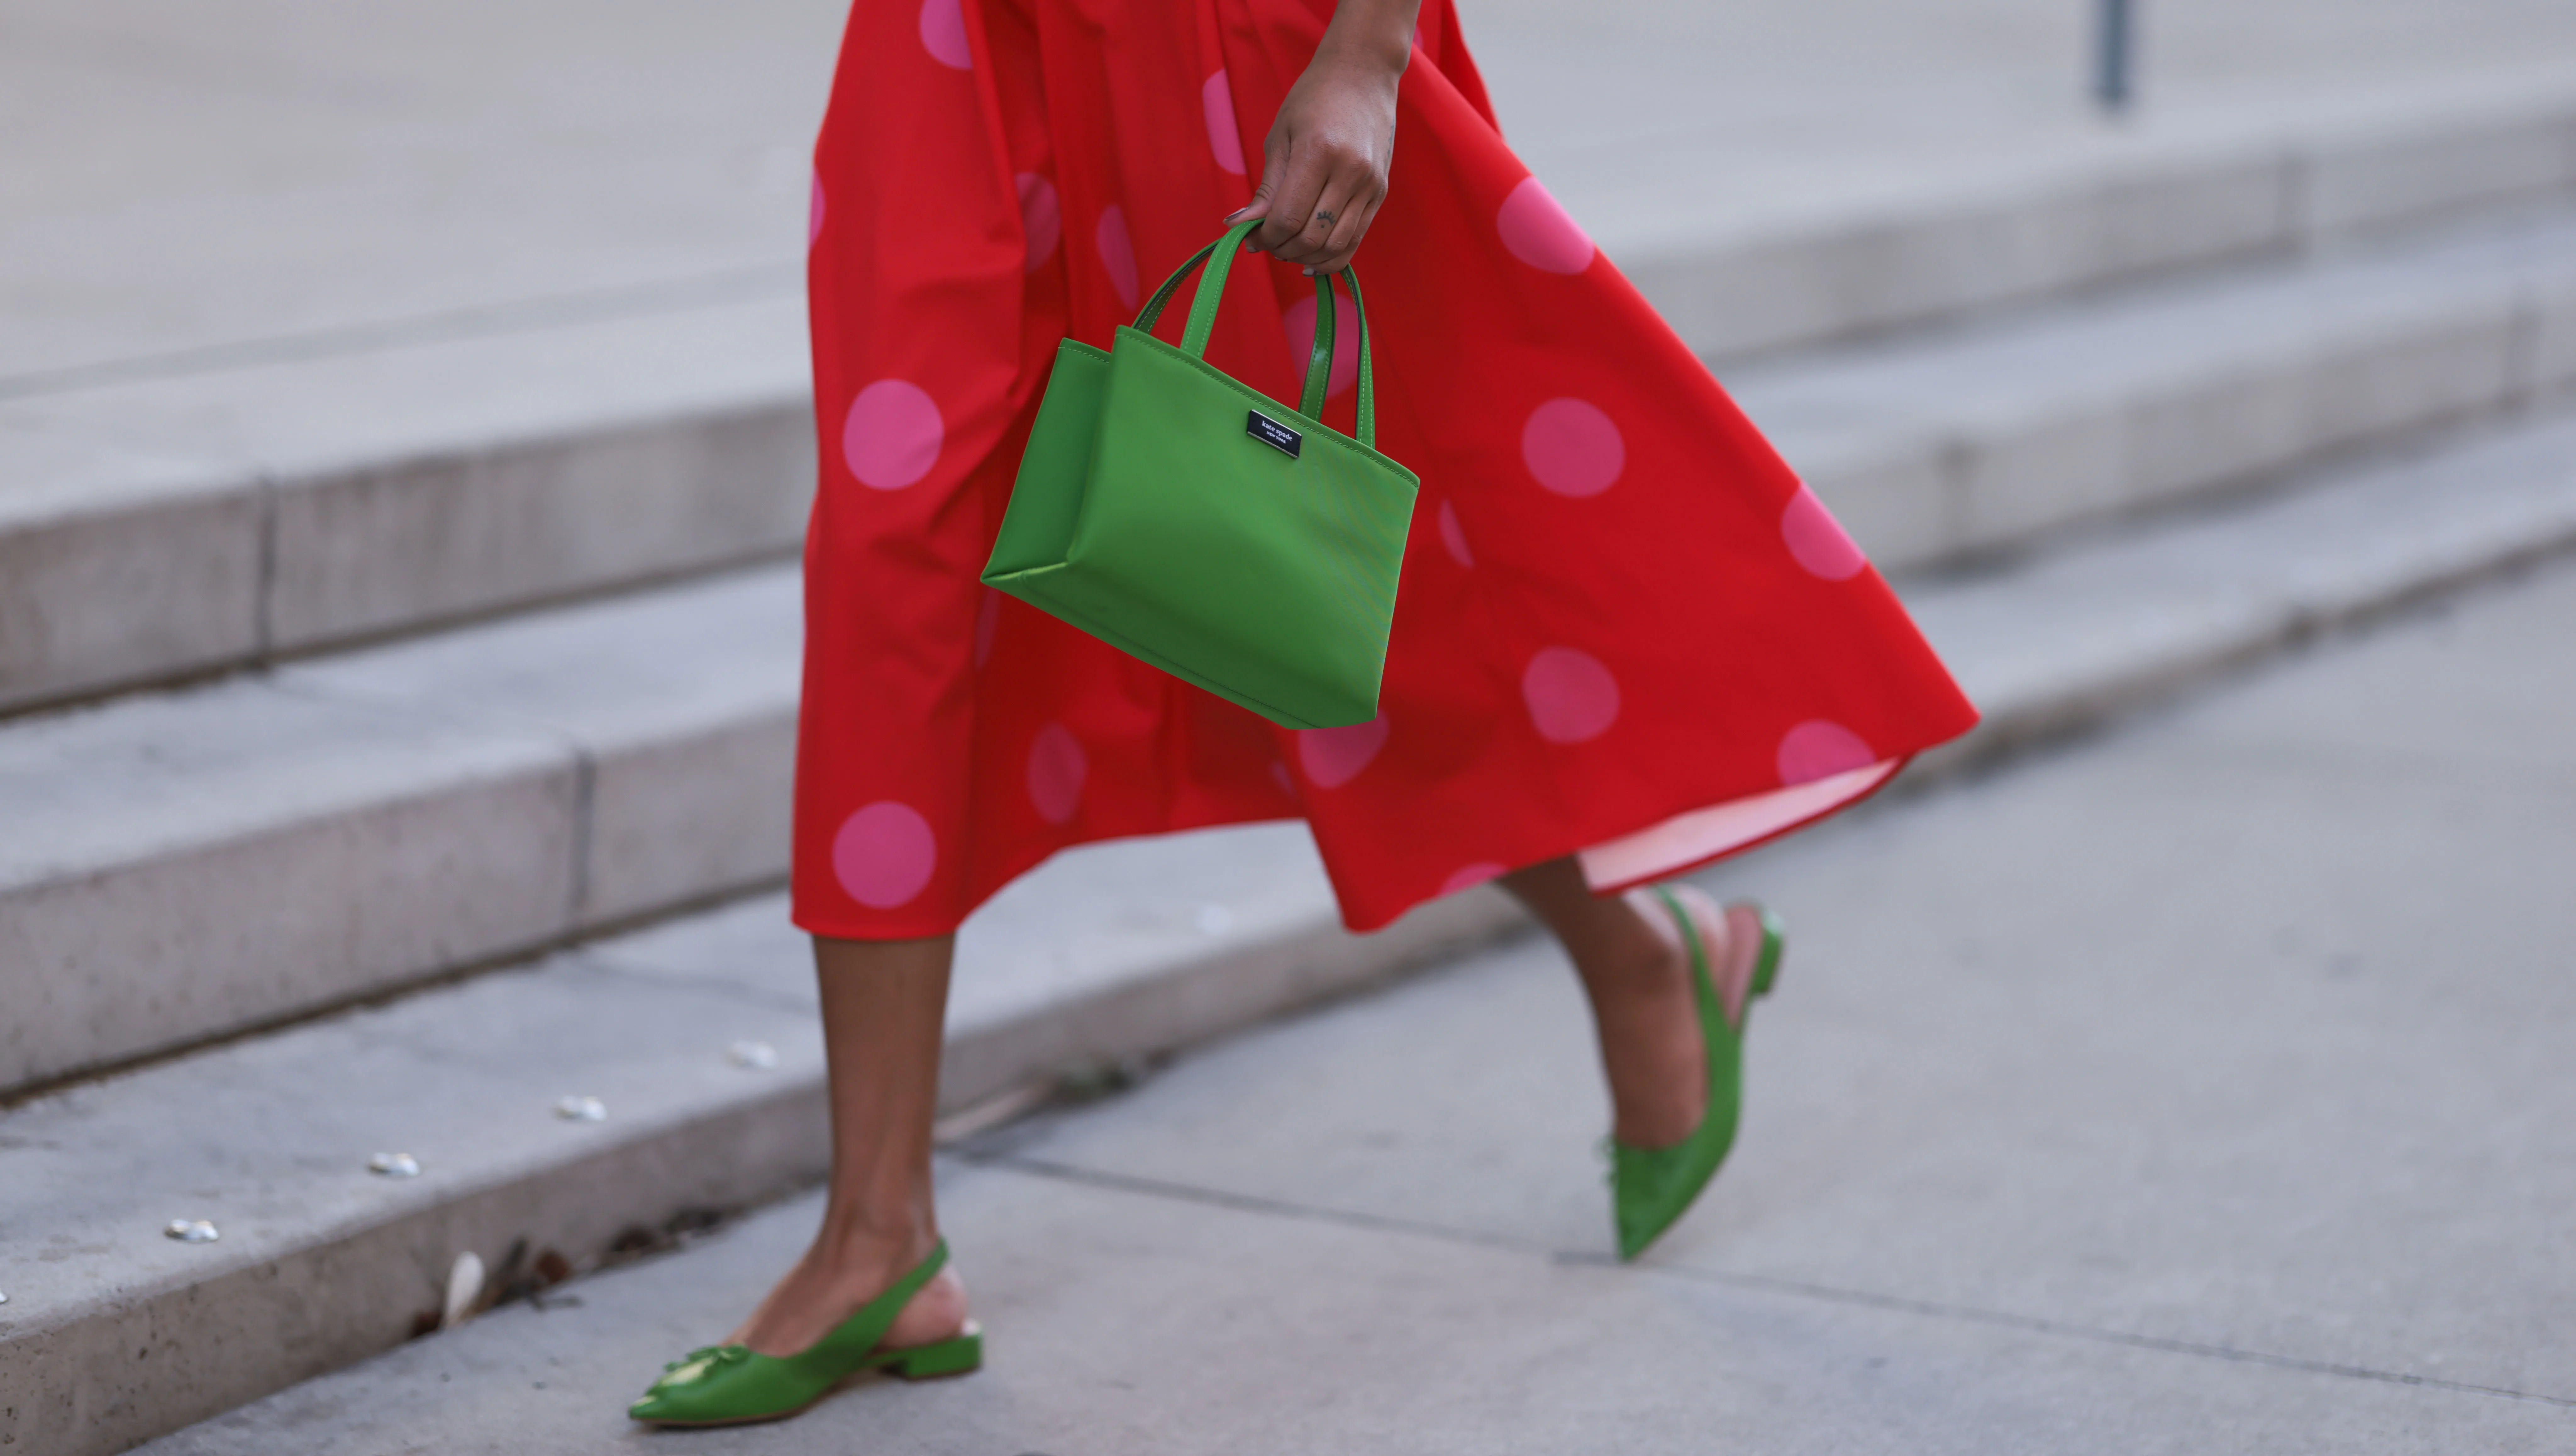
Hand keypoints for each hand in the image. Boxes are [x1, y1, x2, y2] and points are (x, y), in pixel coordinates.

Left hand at [1229, 25, 1408, 274]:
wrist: (1363, 74)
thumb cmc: (1313, 99)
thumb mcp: (1280, 137)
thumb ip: (1267, 187)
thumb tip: (1239, 226)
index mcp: (1319, 152)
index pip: (1287, 218)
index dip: (1265, 237)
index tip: (1251, 237)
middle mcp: (1351, 171)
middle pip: (1311, 236)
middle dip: (1282, 249)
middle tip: (1266, 243)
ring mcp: (1370, 184)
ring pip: (1335, 245)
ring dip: (1305, 256)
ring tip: (1287, 248)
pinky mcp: (1380, 192)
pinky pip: (1355, 239)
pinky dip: (1332, 257)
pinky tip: (1311, 259)